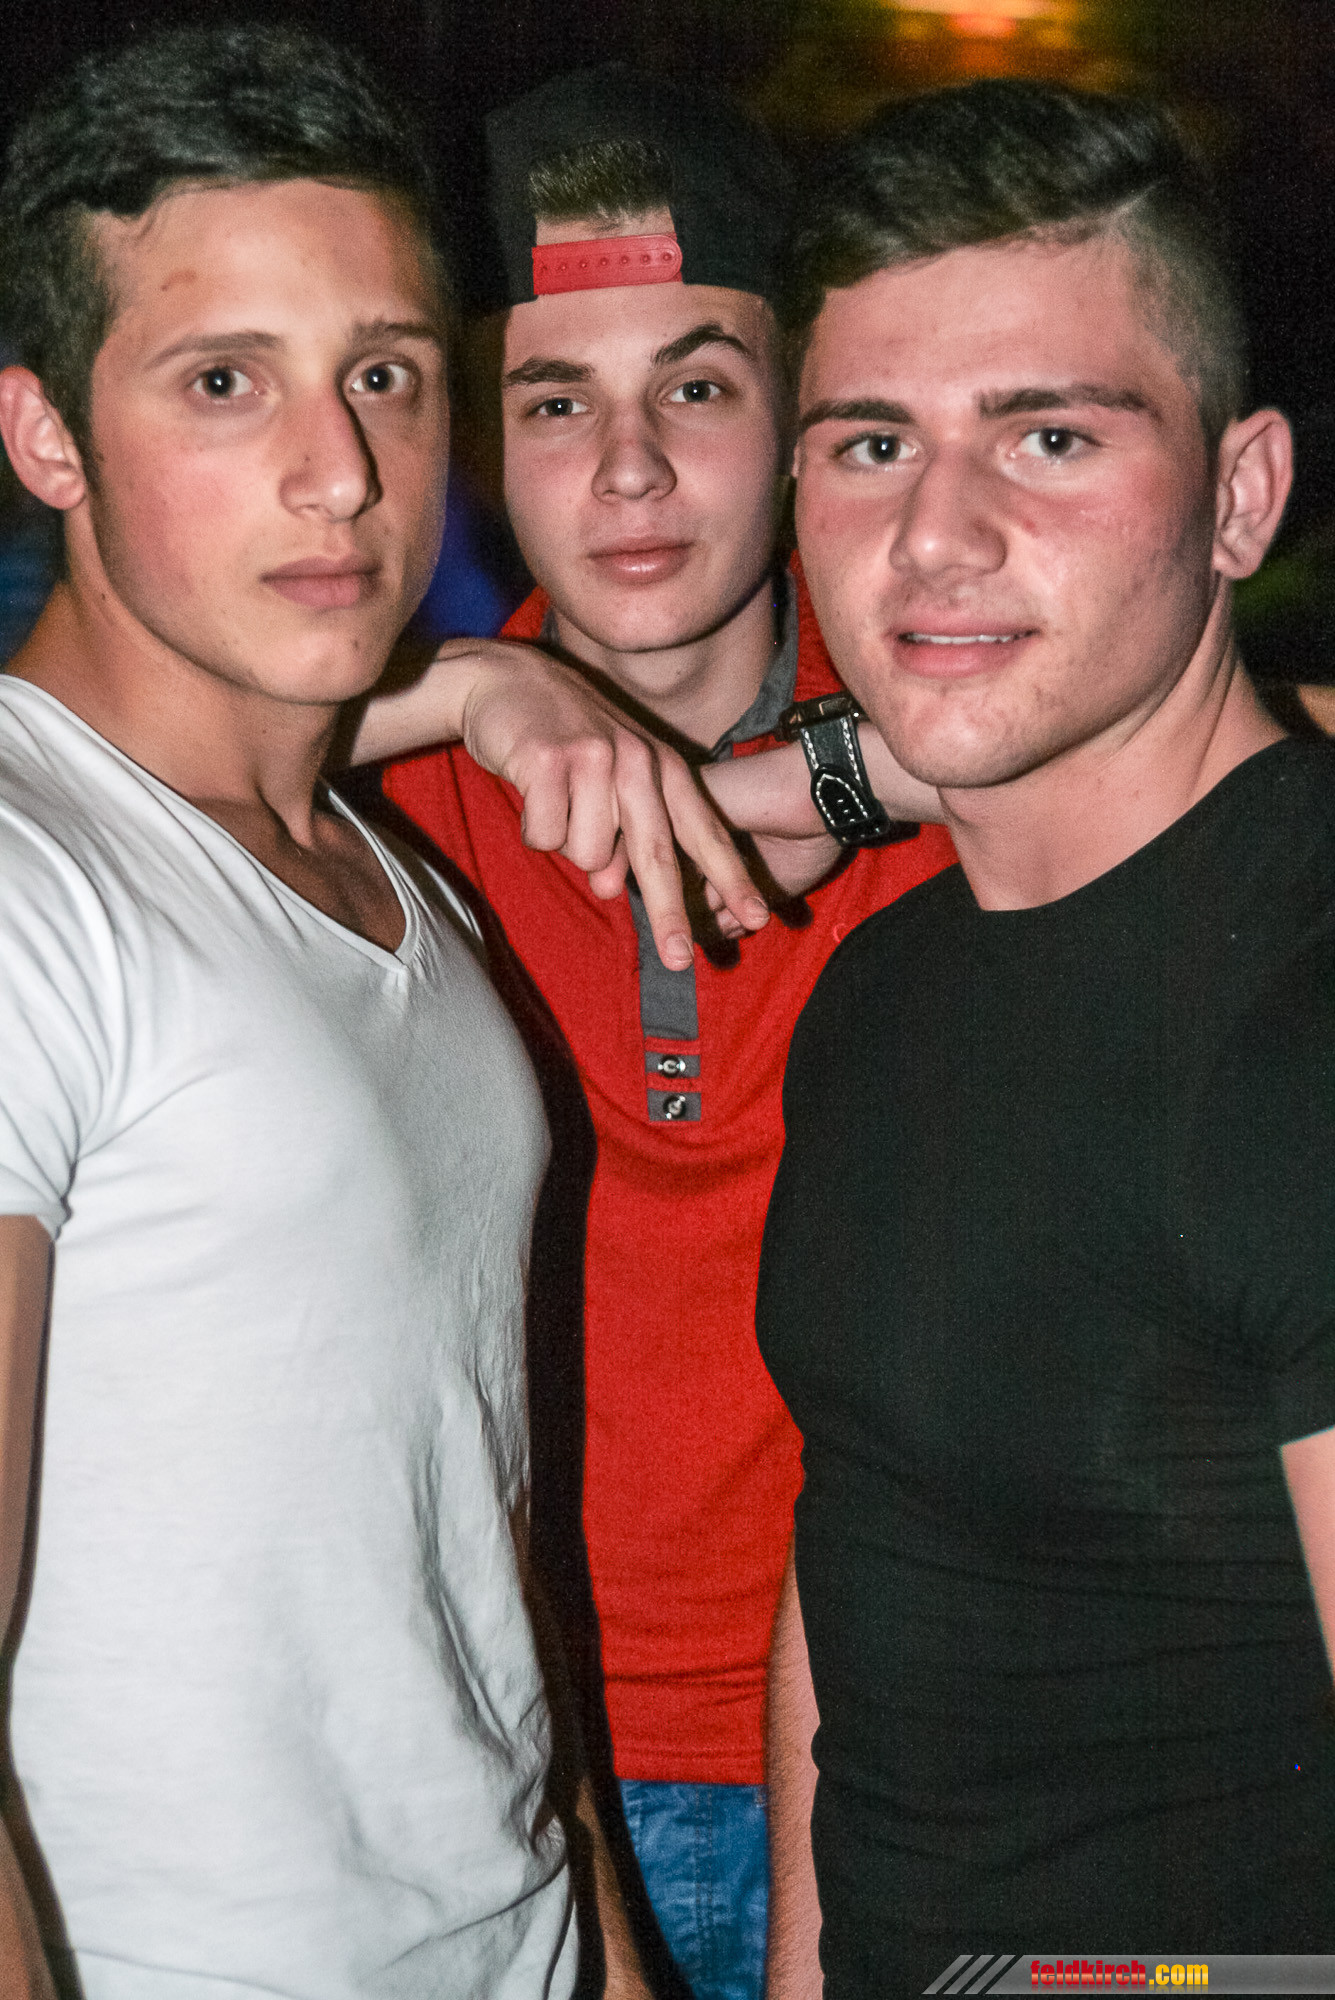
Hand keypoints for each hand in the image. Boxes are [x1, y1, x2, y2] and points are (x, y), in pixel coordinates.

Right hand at [351, 638, 768, 970]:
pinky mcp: (550, 760)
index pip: (705, 833)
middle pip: (659, 855)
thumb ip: (620, 834)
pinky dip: (533, 826)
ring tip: (554, 800)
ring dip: (566, 841)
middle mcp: (638, 761)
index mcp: (664, 767)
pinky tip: (530, 789)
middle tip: (680, 961)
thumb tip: (607, 889)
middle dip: (670, 912)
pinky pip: (545, 836)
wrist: (505, 681)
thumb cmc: (562, 738)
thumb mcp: (607, 779)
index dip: (732, 878)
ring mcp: (596, 758)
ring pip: (589, 854)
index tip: (758, 919)